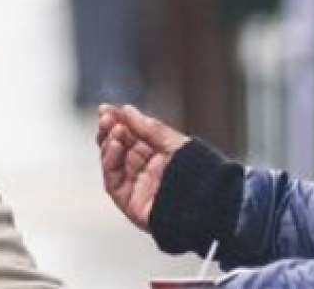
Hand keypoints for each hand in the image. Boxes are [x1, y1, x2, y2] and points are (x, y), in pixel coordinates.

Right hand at [96, 104, 188, 230]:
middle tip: (105, 117)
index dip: (118, 122)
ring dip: (107, 143)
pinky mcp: (129, 201)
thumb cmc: (200, 176)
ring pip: (111, 162)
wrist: (208, 205)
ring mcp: (136, 186)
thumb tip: (127, 111)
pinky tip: (114, 144)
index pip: (130, 136)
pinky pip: (112, 180)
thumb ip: (149, 127)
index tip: (107, 109)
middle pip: (117, 148)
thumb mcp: (174, 143)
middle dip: (109, 130)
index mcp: (157, 156)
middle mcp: (145, 171)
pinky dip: (109, 160)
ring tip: (114, 129)